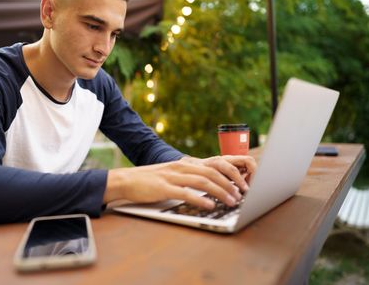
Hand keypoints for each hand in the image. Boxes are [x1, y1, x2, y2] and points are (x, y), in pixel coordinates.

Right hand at [103, 155, 256, 209]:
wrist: (127, 180)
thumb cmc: (150, 181)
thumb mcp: (172, 175)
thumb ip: (189, 179)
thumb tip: (209, 188)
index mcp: (185, 164)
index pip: (214, 166)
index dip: (230, 174)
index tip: (241, 185)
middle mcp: (181, 167)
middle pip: (212, 172)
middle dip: (230, 184)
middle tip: (241, 196)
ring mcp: (172, 177)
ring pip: (203, 181)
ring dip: (220, 192)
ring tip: (231, 201)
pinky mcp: (164, 188)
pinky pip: (185, 193)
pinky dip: (200, 199)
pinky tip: (210, 205)